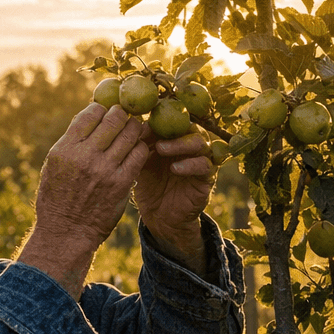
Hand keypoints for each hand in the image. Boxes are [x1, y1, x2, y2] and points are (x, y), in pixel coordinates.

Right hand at [18, 104, 151, 296]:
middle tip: (126, 115)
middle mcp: (84, 156)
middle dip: (122, 113)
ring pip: (130, 134)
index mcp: (64, 149)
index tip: (107, 109)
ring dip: (135, 127)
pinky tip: (139, 148)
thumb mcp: (53, 166)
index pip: (90, 114)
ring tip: (135, 129)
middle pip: (114, 119)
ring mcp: (105, 169)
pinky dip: (141, 147)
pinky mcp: (121, 183)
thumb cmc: (57, 198)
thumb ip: (71, 142)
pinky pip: (139, 154)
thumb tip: (91, 118)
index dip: (102, 107)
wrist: (66, 232)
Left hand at [133, 130, 215, 271]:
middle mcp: (189, 145)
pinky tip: (174, 168)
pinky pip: (205, 166)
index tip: (140, 119)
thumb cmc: (148, 185)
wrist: (160, 216)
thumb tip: (126, 124)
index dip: (158, 117)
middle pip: (189, 125)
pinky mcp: (207, 178)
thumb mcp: (140, 162)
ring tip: (161, 149)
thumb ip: (138, 144)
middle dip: (170, 126)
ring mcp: (201, 160)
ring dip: (180, 143)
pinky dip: (190, 165)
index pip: (172, 118)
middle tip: (151, 131)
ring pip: (200, 142)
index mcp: (173, 137)